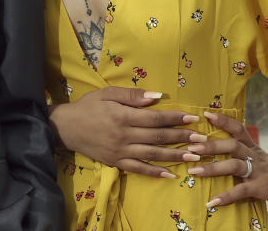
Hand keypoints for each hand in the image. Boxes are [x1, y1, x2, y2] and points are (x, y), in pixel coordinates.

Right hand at [48, 86, 203, 176]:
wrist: (66, 127)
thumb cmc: (88, 106)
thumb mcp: (107, 93)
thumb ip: (132, 95)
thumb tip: (156, 96)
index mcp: (123, 115)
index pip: (155, 118)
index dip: (175, 118)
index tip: (193, 118)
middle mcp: (124, 135)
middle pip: (158, 137)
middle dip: (181, 137)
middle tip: (201, 139)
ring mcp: (120, 151)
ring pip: (152, 154)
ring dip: (174, 156)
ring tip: (194, 156)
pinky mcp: (116, 162)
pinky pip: (138, 169)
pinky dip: (155, 172)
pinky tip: (170, 174)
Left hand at [185, 111, 267, 207]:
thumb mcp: (255, 155)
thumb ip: (238, 150)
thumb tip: (211, 144)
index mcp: (251, 146)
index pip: (237, 128)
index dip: (223, 120)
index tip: (205, 114)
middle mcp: (253, 156)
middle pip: (232, 145)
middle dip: (211, 146)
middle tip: (191, 147)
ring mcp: (257, 172)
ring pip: (234, 166)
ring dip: (213, 168)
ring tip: (194, 171)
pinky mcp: (260, 188)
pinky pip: (241, 191)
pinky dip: (226, 196)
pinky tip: (212, 201)